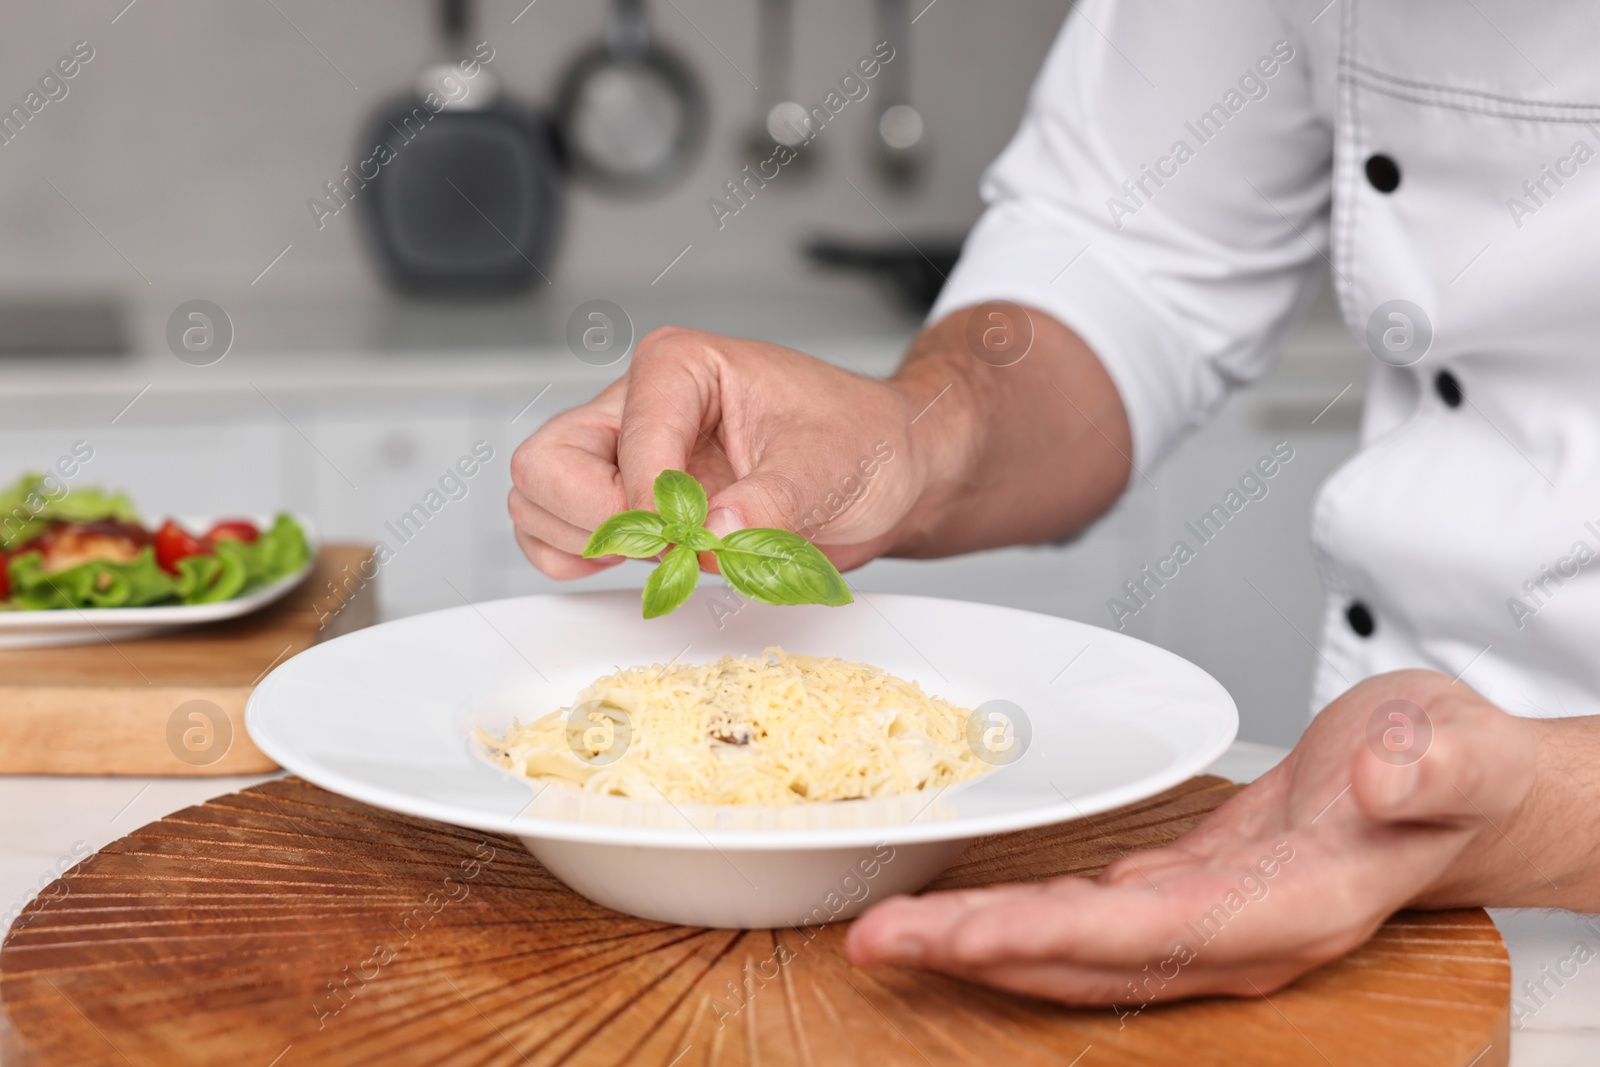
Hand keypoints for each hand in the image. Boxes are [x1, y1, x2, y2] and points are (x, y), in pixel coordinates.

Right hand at [509, 327, 942, 578]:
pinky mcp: (624, 499)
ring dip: (586, 544)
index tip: (705, 535)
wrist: (883, 472)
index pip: (626, 442)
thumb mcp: (832, 466)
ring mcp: (622, 454)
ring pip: (538, 500)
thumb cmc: (860, 442)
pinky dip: (578, 561)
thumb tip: (716, 531)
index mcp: (679, 366)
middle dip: (600, 522)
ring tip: (665, 552)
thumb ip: (773, 500)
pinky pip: (554, 533)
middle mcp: (637, 404)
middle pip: (546, 464)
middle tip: (669, 547)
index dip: (658, 504)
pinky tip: (642, 561)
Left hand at [846, 669, 1539, 1005]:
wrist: (1455, 790)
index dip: (1039, 939)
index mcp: (1286, 906)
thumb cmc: (1450, 767)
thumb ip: (1426, 768)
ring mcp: (1205, 922)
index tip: (949, 934)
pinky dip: (1021, 920)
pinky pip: (1088, 921)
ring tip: (889, 933)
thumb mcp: (1452, 747)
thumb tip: (1376, 781)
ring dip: (980, 944)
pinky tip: (969, 911)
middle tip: (873, 939)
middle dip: (973, 954)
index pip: (1140, 935)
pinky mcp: (1187, 895)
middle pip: (1082, 959)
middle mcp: (1232, 933)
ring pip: (1074, 950)